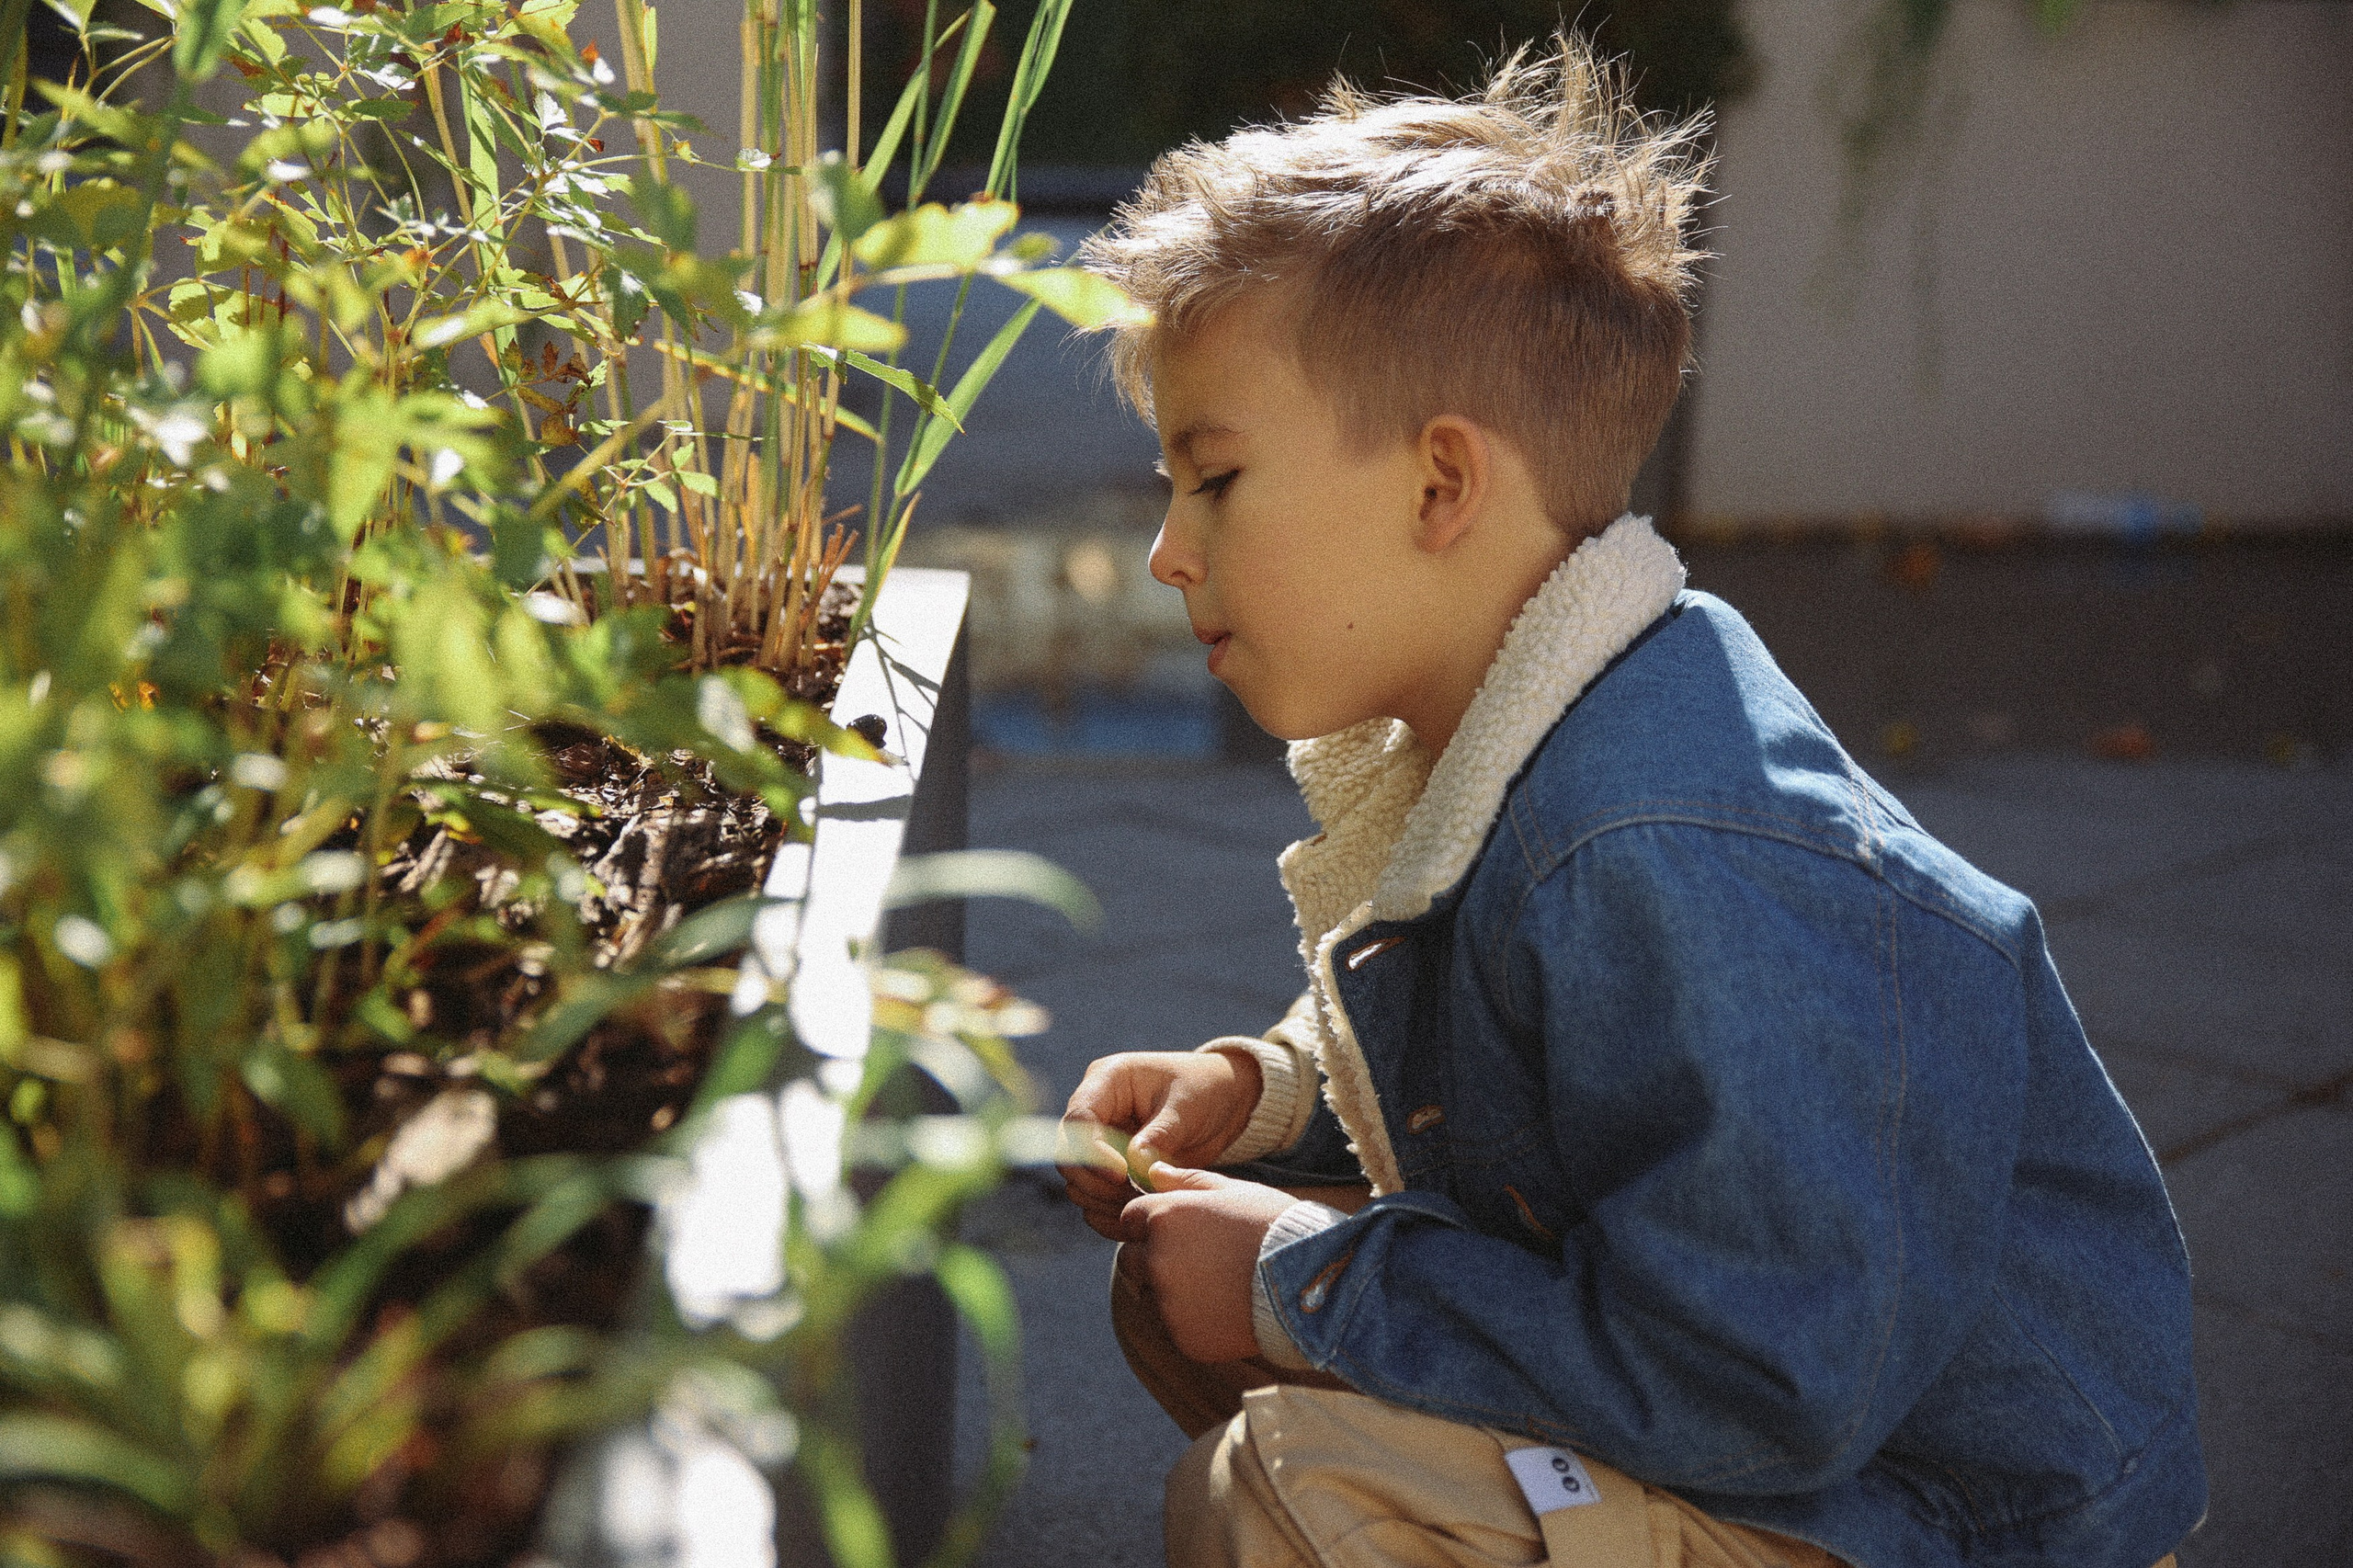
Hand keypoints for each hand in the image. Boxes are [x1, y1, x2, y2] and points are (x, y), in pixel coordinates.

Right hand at [1059, 1049, 1262, 1240]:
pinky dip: (1111, 1211)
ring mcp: (1101, 1139)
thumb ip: (1160, 1135)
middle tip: (1134, 1196)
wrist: (1223, 1099)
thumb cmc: (1205, 1089)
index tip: (1121, 1176)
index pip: (1078, 1121)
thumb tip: (1133, 1166)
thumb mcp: (1187, 1106)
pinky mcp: (1112, 1166)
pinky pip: (1096, 1195)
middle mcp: (1096, 1110)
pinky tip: (1138, 1215)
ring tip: (1143, 1204)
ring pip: (1078, 1181)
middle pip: (1069, 1155)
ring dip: (1104, 1201)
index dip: (1091, 1153)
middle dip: (1095, 1183)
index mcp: (1107, 1080)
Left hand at [1119, 1164, 1296, 1362]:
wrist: (1312, 1282)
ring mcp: (1168, 1303)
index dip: (1150, 1224)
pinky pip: (1176, 1327)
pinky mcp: (1183, 1338)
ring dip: (1173, 1292)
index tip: (1179, 1231)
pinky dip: (1193, 1322)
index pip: (1129, 1220)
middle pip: (1131, 1260)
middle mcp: (1157, 1260)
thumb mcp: (1234, 1191)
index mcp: (1164, 1217)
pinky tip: (1229, 1310)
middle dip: (1154, 1259)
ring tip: (1221, 1287)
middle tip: (1201, 1262)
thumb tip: (1153, 1171)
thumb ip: (1188, 1181)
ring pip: (1153, 1296)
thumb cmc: (1274, 1226)